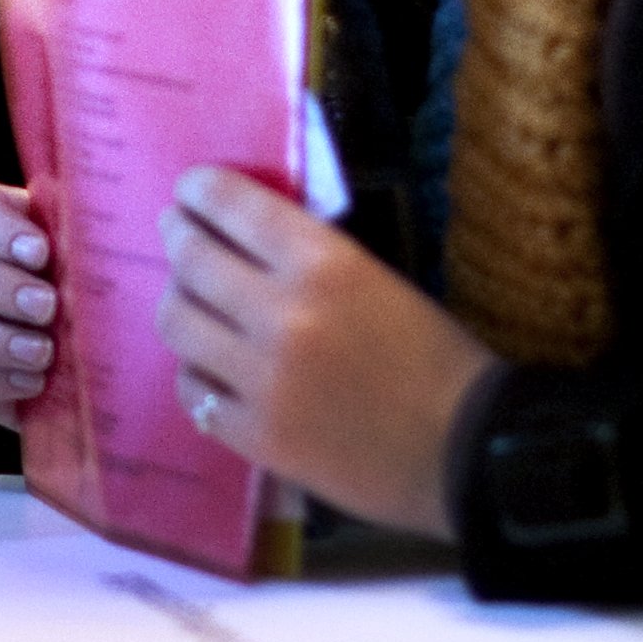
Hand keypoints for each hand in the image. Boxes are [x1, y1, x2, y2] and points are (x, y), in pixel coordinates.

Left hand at [154, 166, 497, 536]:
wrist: (467, 452)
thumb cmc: (437, 358)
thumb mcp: (379, 279)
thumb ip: (310, 257)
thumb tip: (245, 236)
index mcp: (325, 264)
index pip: (235, 207)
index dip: (201, 190)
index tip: (191, 189)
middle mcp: (282, 315)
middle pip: (191, 260)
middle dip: (177, 235)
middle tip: (175, 231)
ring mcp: (261, 380)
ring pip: (178, 322)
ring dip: (178, 301)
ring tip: (187, 299)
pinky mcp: (254, 436)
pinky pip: (192, 390)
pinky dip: (195, 371)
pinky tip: (208, 367)